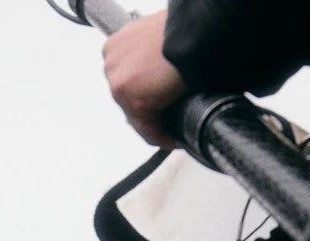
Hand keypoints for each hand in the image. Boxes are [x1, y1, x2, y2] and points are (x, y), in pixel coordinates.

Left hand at [103, 11, 185, 147]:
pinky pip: (146, 128)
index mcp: (116, 45)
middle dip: (149, 112)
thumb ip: (150, 61)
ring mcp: (117, 81)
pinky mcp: (131, 97)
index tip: (158, 107)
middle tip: (168, 124)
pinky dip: (162, 136)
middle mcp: (111, 61)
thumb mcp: (158, 42)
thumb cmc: (186, 32)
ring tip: (174, 135)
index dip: (145, 96)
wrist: (198, 32)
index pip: (127, 82)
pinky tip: (175, 139)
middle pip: (128, 101)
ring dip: (157, 127)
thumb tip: (157, 83)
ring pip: (136, 116)